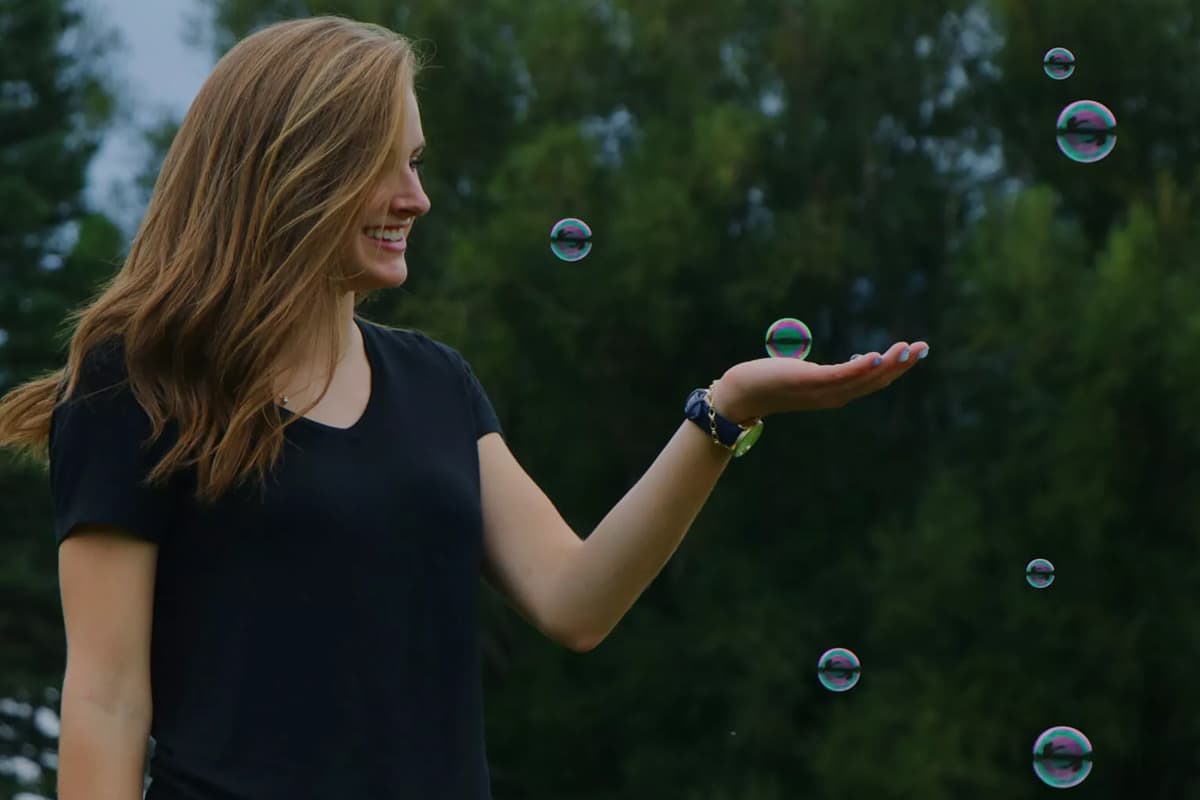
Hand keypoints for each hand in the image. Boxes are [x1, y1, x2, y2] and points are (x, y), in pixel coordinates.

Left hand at [712, 341, 929, 422]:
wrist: (740, 394)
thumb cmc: (769, 382)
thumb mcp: (805, 374)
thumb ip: (826, 371)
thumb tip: (849, 363)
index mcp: (834, 393)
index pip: (872, 381)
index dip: (896, 368)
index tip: (915, 352)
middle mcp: (833, 396)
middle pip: (875, 381)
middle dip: (901, 365)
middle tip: (923, 348)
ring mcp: (822, 391)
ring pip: (863, 379)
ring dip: (888, 364)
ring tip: (908, 349)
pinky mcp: (809, 383)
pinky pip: (841, 376)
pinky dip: (861, 368)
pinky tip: (876, 356)